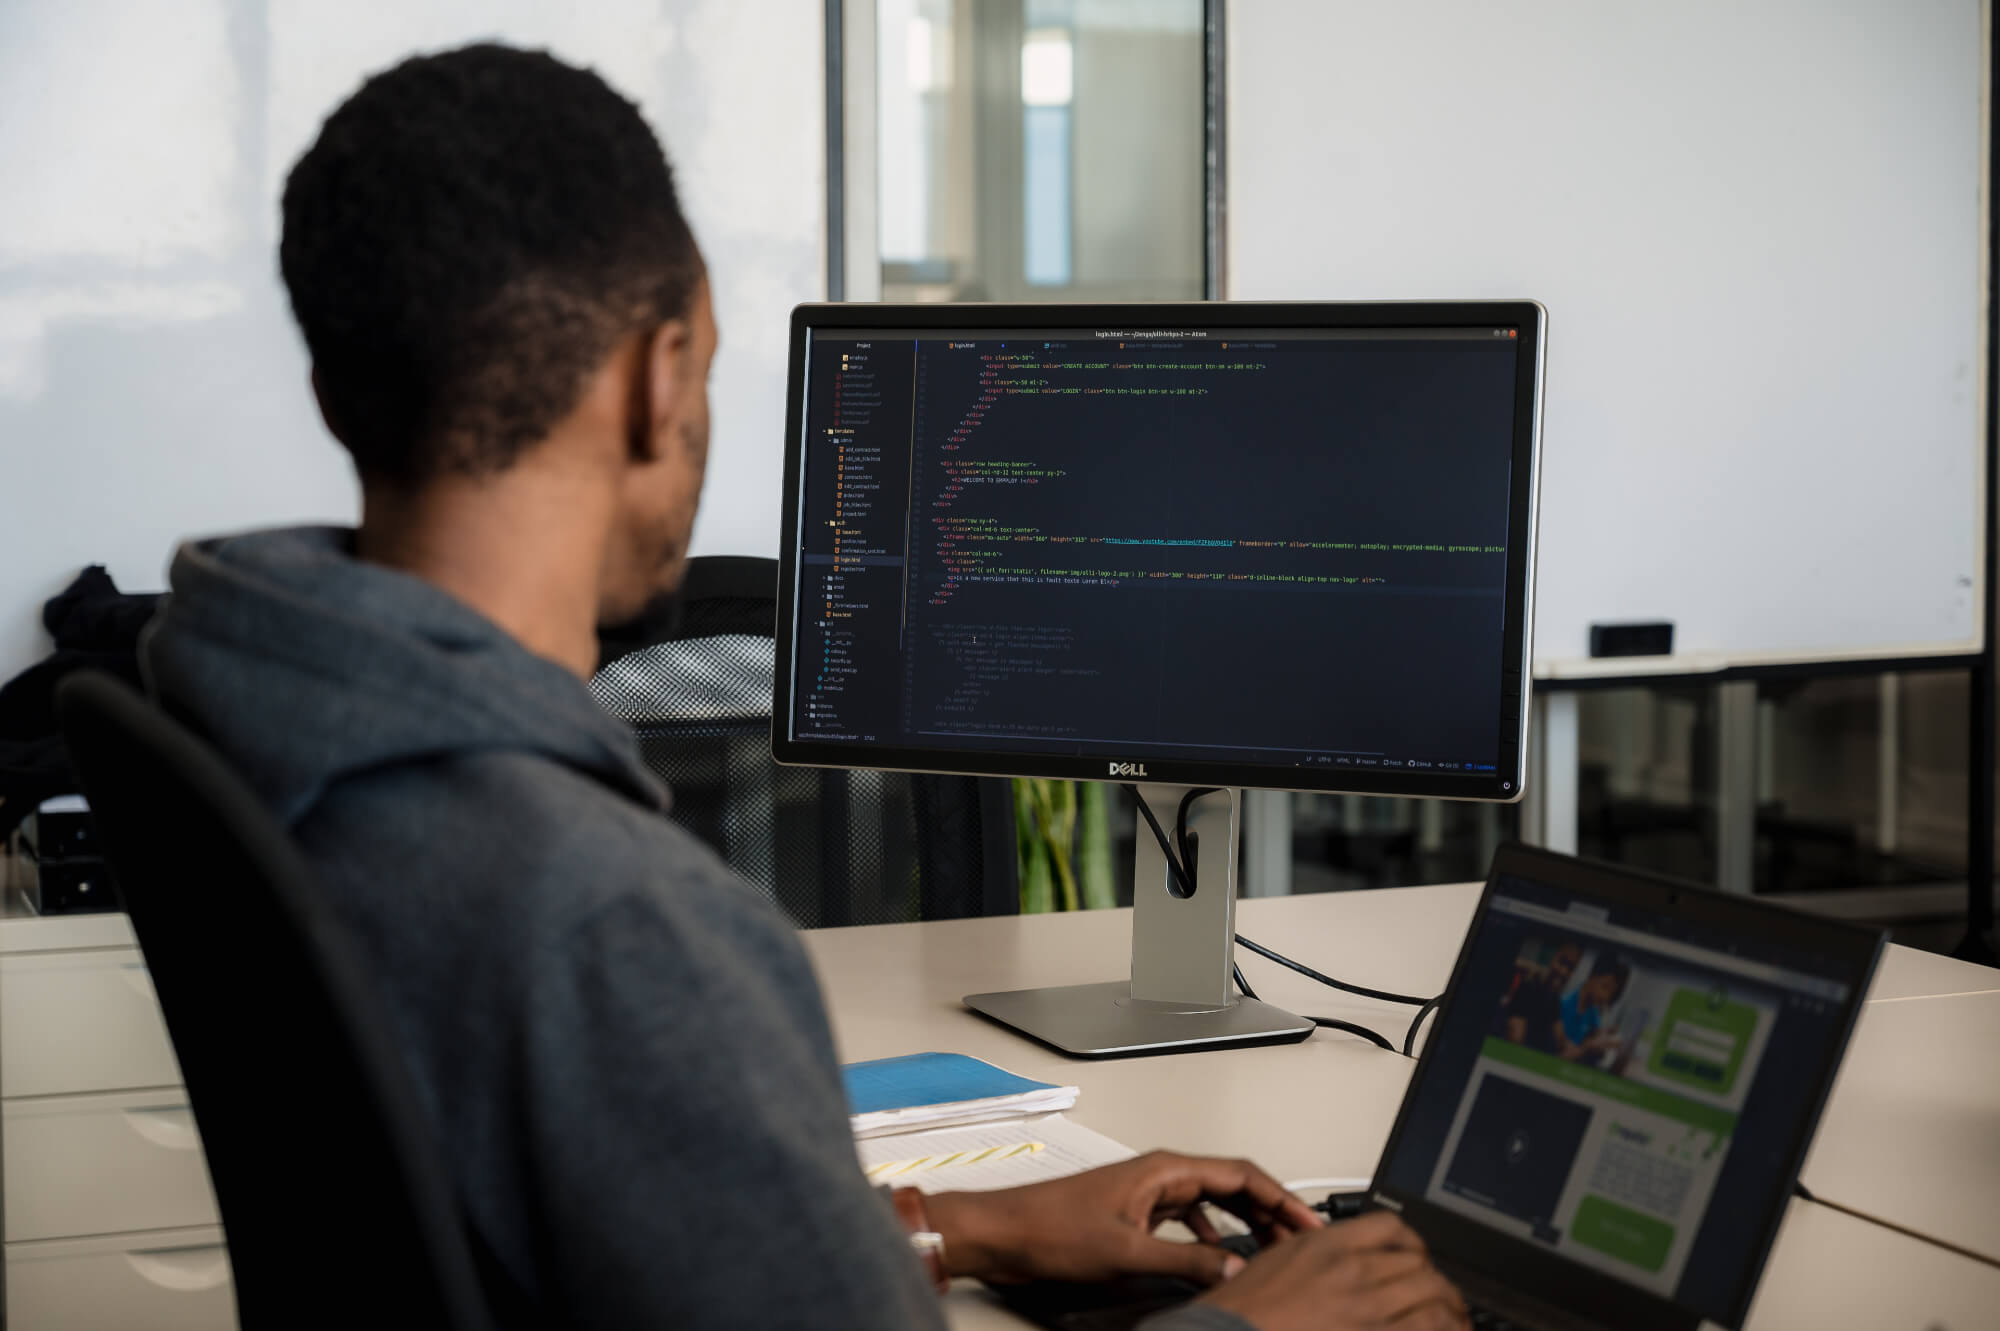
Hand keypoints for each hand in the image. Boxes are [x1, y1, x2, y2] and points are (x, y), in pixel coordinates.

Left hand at [923, 1150, 1321, 1285]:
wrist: (1006, 1232)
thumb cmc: (1051, 1227)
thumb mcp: (1127, 1252)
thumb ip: (1185, 1263)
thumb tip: (1233, 1269)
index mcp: (1165, 1169)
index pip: (1241, 1173)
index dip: (1281, 1197)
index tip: (1308, 1221)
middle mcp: (1160, 1174)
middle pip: (1233, 1184)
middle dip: (1270, 1210)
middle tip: (1300, 1239)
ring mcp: (1148, 1192)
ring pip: (1213, 1201)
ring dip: (1244, 1222)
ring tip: (1270, 1248)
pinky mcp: (1136, 1212)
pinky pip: (1189, 1217)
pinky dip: (1212, 1234)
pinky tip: (1217, 1255)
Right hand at [1194, 1211, 1468, 1330]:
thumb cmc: (1239, 1313)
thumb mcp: (1273, 1263)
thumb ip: (1312, 1255)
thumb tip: (1340, 1258)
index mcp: (1327, 1246)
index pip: (1391, 1226)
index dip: (1412, 1242)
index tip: (1415, 1256)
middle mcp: (1354, 1273)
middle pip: (1420, 1263)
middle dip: (1435, 1280)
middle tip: (1440, 1295)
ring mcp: (1368, 1311)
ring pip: (1435, 1297)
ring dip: (1449, 1308)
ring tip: (1453, 1319)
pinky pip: (1429, 1329)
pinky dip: (1445, 1328)